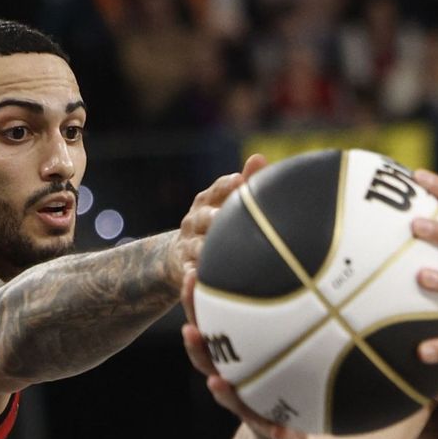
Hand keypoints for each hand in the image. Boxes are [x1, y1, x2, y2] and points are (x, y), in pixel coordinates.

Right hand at [171, 154, 268, 284]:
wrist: (177, 254)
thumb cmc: (212, 223)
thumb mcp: (222, 202)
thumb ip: (244, 182)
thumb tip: (259, 158)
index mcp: (207, 202)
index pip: (216, 190)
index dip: (226, 186)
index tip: (239, 181)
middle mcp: (194, 221)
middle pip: (204, 218)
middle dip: (213, 217)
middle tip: (223, 218)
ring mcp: (188, 245)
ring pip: (197, 247)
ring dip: (204, 249)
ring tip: (215, 252)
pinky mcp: (185, 269)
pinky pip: (189, 275)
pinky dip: (193, 280)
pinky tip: (200, 280)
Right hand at [180, 269, 307, 438]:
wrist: (289, 429)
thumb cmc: (287, 375)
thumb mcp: (290, 340)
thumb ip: (290, 308)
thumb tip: (299, 255)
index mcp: (232, 355)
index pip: (208, 325)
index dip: (195, 304)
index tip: (191, 278)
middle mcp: (232, 378)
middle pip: (206, 360)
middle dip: (196, 346)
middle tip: (190, 330)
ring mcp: (246, 404)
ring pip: (228, 396)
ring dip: (222, 390)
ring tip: (217, 381)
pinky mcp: (269, 428)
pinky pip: (271, 430)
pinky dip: (276, 430)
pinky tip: (283, 430)